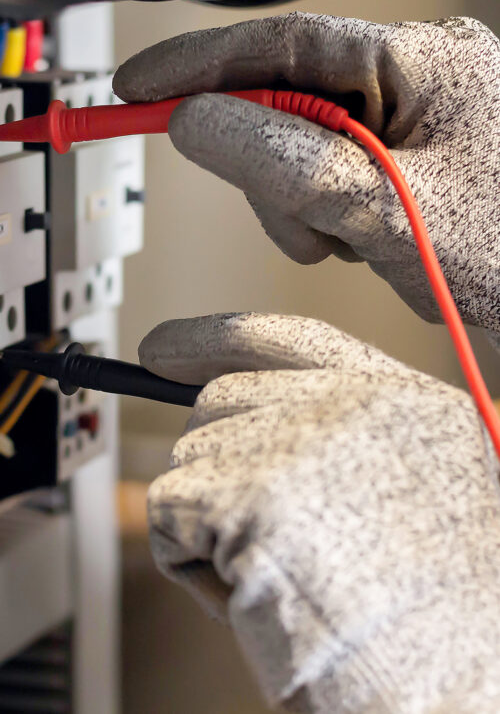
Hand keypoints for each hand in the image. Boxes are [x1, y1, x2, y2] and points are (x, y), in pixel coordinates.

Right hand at [114, 13, 499, 343]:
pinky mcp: (405, 154)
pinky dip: (326, 214)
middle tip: (305, 228)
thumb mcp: (390, 214)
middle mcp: (418, 75)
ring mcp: (413, 116)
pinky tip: (363, 241)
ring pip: (302, 145)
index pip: (288, 44)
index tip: (138, 90)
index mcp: (425, 61)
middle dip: (274, 173)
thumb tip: (197, 121)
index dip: (201, 65)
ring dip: (303, 205)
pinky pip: (330, 171)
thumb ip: (288, 164)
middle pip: (289, 100)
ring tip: (352, 245)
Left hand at [143, 312, 499, 713]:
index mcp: (403, 402)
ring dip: (211, 523)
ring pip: (191, 457)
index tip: (161, 348)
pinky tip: (254, 596)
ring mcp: (305, 444)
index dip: (214, 339)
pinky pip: (172, 512)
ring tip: (280, 574)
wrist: (462, 681)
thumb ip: (333, 440)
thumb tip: (233, 422)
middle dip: (217, 466)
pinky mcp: (256, 497)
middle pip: (221, 400)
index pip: (289, 340)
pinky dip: (192, 564)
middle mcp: (355, 405)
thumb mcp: (410, 492)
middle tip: (256, 532)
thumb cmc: (434, 613)